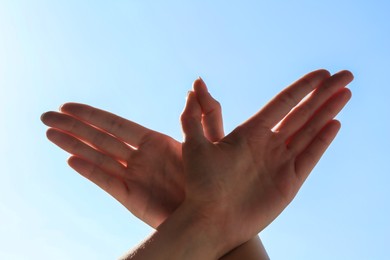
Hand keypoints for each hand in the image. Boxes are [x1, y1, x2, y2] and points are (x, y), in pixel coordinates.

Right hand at [41, 78, 222, 227]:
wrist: (211, 213)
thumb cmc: (214, 178)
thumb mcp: (210, 142)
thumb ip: (202, 114)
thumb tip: (195, 84)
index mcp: (154, 141)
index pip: (116, 125)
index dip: (92, 115)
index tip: (68, 106)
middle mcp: (139, 157)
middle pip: (100, 138)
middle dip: (73, 127)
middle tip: (45, 116)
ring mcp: (133, 176)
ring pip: (97, 157)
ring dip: (73, 145)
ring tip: (49, 133)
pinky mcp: (132, 197)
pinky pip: (107, 182)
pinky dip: (90, 171)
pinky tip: (71, 160)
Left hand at [180, 70, 352, 251]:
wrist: (211, 220)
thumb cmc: (200, 185)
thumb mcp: (194, 146)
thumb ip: (193, 116)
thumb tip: (193, 87)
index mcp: (250, 132)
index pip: (282, 103)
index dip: (303, 87)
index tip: (322, 73)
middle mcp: (268, 144)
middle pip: (302, 113)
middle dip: (323, 94)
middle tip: (345, 76)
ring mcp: (280, 162)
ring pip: (310, 131)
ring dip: (328, 112)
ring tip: (346, 93)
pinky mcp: (289, 182)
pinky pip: (310, 156)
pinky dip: (323, 140)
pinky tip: (335, 123)